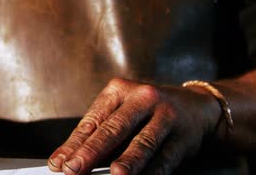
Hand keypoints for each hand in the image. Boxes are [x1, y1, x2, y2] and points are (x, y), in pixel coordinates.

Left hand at [47, 78, 221, 174]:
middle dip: (92, 151)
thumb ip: (97, 133)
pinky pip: (165, 158)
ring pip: (143, 143)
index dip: (74, 143)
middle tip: (74, 168)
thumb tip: (67, 159)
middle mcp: (143, 99)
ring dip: (127, 162)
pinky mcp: (184, 137)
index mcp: (119, 90)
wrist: (196, 107)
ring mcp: (166, 116)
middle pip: (114, 128)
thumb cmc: (147, 111)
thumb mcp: (121, 111)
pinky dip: (151, 173)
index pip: (93, 120)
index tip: (59, 162)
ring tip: (114, 174)